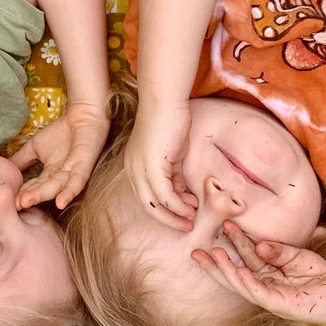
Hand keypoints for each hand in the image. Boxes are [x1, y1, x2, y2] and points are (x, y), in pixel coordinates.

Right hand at [12, 100, 108, 210]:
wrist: (83, 116)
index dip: (20, 193)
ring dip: (42, 196)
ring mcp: (72, 173)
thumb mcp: (35, 147)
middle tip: (15, 205)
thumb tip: (0, 168)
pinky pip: (77, 181)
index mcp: (48, 176)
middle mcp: (59, 179)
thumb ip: (20, 159)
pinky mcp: (84, 166)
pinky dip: (69, 192)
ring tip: (26, 202)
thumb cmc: (61, 132)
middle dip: (29, 198)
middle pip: (43, 190)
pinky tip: (60, 202)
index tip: (6, 201)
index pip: (32, 186)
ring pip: (56, 187)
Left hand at [124, 97, 197, 228]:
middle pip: (147, 205)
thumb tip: (181, 192)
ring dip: (176, 215)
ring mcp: (140, 169)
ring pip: (155, 204)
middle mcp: (133, 169)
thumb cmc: (169, 120)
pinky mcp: (151, 167)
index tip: (182, 215)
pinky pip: (165, 195)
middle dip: (168, 218)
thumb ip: (172, 173)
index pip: (146, 196)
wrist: (165, 100)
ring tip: (192, 220)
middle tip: (187, 225)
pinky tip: (191, 208)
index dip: (164, 209)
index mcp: (133, 165)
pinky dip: (179, 206)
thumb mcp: (170, 153)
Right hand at [193, 223, 325, 325]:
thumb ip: (278, 251)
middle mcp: (265, 288)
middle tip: (195, 252)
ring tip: (213, 256)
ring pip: (242, 285)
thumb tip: (259, 245)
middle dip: (214, 266)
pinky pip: (260, 293)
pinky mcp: (282, 304)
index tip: (221, 226)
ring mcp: (272, 298)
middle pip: (234, 276)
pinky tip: (238, 272)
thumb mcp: (296, 256)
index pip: (244, 259)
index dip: (233, 244)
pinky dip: (248, 283)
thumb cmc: (321, 277)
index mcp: (267, 276)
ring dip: (227, 271)